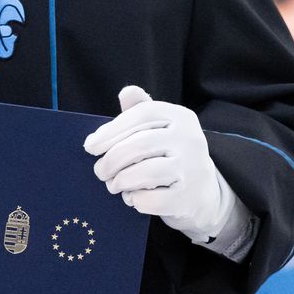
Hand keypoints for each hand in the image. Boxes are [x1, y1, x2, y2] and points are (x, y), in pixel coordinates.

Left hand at [83, 86, 227, 242]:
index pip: (142, 115)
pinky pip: (151, 200)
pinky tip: (134, 198)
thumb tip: (126, 93)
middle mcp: (191, 139)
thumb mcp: (160, 128)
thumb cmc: (171, 155)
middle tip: (100, 171)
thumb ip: (141, 109)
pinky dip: (135, 200)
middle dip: (111, 160)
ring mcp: (192, 170)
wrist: (203, 193)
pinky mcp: (189, 198)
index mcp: (181, 117)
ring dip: (120, 181)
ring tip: (114, 185)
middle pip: (140, 145)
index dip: (111, 130)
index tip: (91, 146)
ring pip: (145, 173)